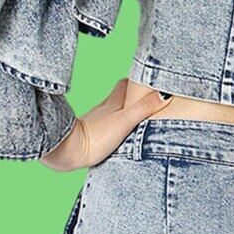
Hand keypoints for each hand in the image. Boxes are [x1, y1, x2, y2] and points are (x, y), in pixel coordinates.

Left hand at [39, 78, 172, 171]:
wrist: (68, 152)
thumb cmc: (95, 137)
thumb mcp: (125, 121)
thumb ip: (144, 108)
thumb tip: (165, 94)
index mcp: (113, 102)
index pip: (125, 84)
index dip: (136, 81)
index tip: (148, 81)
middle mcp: (104, 109)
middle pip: (120, 97)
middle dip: (132, 96)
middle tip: (146, 99)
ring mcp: (96, 122)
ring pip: (113, 111)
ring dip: (124, 112)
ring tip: (137, 117)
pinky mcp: (91, 135)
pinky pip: (107, 126)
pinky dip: (115, 126)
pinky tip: (118, 134)